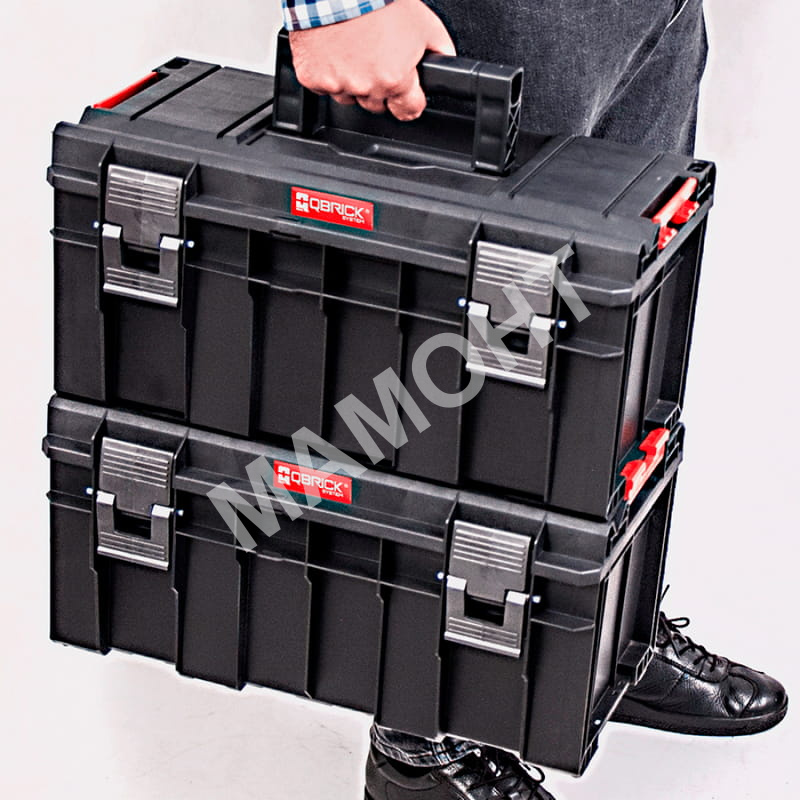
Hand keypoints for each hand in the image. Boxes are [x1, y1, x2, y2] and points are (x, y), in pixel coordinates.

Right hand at [288, 0, 455, 120]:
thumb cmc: (379, 0)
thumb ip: (438, 50)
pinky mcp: (313, 78)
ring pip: (349, 96)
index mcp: (395, 79)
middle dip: (379, 86)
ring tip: (353, 48)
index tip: (408, 97)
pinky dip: (327, 72)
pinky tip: (333, 49)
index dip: (411, 102)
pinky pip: (323, 85)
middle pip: (377, 104)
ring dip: (352, 79)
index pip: (409, 110)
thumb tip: (445, 64)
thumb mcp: (424, 22)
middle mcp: (366, 87)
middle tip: (376, 56)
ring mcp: (337, 85)